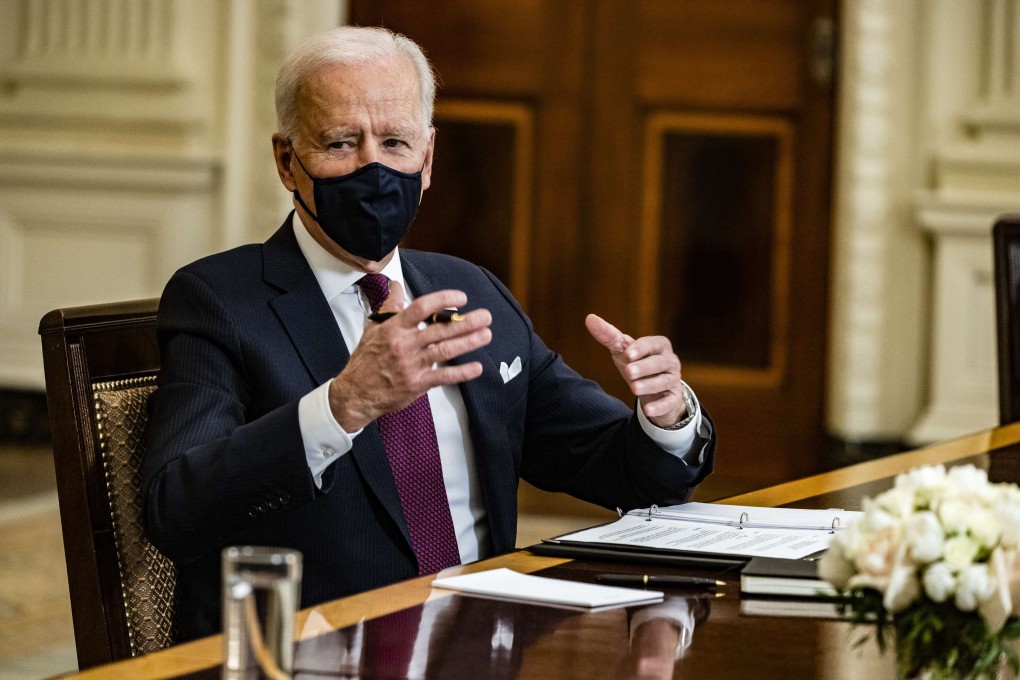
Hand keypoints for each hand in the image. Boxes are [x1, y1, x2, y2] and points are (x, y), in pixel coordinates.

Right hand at [329, 281, 491, 430]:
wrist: (355, 393)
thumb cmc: (366, 361)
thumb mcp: (374, 329)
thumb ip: (389, 307)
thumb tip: (395, 286)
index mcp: (394, 328)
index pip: (421, 307)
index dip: (443, 300)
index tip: (461, 298)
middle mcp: (404, 345)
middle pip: (439, 329)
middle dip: (466, 322)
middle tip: (485, 316)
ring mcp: (411, 365)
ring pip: (445, 350)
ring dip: (468, 342)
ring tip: (486, 335)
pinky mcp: (417, 384)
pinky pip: (443, 377)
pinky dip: (462, 372)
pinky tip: (477, 367)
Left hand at [585, 314, 686, 428]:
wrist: (655, 391)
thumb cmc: (638, 364)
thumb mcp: (623, 350)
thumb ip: (608, 335)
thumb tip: (589, 318)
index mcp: (659, 346)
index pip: (652, 344)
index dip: (641, 348)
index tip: (628, 354)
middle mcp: (670, 361)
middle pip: (660, 362)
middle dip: (645, 367)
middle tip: (629, 372)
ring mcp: (674, 380)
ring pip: (665, 381)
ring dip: (649, 385)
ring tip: (633, 389)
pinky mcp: (674, 398)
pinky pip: (669, 402)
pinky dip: (659, 406)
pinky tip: (647, 410)